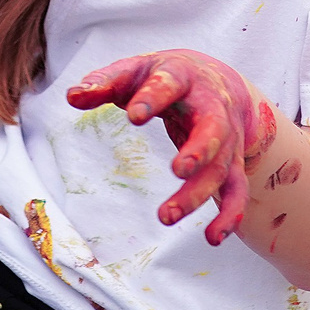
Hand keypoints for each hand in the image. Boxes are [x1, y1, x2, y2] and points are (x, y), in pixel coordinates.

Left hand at [68, 48, 276, 243]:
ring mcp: (227, 137)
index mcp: (184, 76)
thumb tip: (72, 96)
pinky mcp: (232, 162)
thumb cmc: (165, 77)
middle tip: (178, 171)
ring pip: (222, 167)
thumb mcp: (135, 71)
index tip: (134, 115)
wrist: (217, 79)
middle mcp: (213, 107)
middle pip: (213, 130)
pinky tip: (212, 238)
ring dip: (198, 194)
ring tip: (166, 216)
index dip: (153, 98)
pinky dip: (229, 215)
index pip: (171, 83)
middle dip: (198, 150)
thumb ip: (104, 82)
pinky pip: (237, 191)